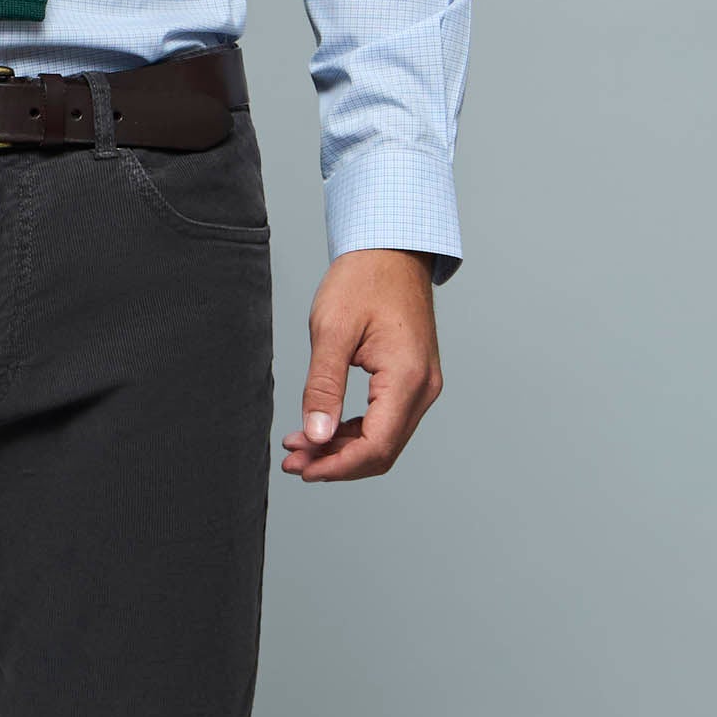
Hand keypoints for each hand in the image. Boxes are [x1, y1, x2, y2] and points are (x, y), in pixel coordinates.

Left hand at [281, 248, 444, 483]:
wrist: (390, 250)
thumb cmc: (363, 280)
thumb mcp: (331, 331)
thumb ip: (323, 387)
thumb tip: (316, 436)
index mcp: (407, 377)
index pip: (376, 446)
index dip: (337, 465)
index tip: (301, 467)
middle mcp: (423, 388)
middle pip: (382, 450)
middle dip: (336, 462)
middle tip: (293, 462)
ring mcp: (421, 385)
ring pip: (384, 439)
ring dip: (342, 450)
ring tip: (300, 447)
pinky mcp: (412, 380)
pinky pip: (385, 420)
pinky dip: (353, 431)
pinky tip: (321, 430)